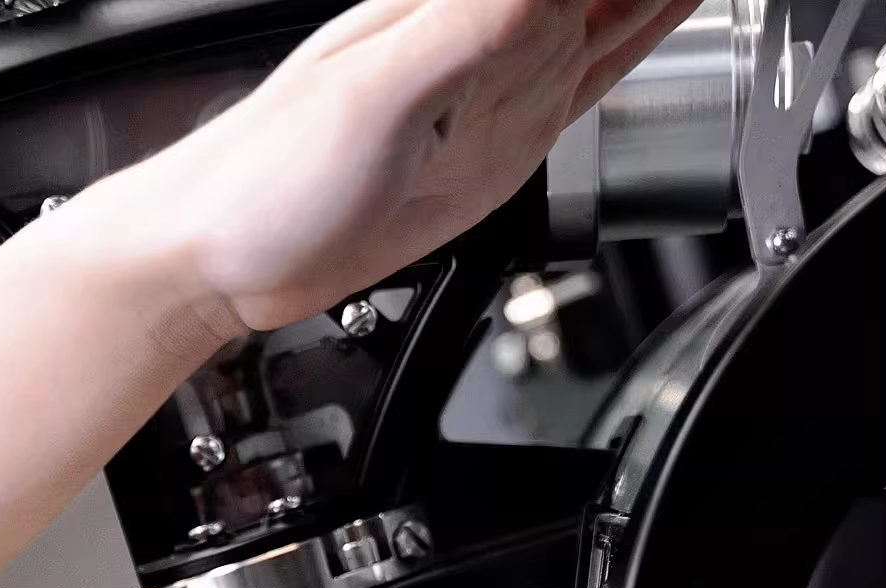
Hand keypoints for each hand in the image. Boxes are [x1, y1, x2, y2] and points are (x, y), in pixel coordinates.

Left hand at [72, 0, 703, 334]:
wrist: (218, 264)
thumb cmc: (264, 181)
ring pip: (609, 10)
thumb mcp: (378, 95)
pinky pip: (588, 77)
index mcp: (459, 6)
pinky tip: (666, 10)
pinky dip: (636, 39)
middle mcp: (487, 34)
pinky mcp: (493, 147)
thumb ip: (471, 27)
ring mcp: (496, 90)